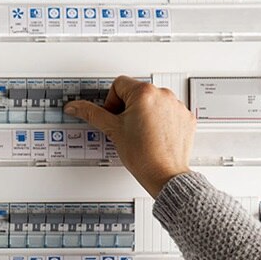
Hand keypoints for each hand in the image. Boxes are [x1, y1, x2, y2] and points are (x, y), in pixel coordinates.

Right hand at [64, 76, 195, 197]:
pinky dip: (161, 120)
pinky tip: (154, 135)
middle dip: (128, 107)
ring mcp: (177, 106)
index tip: (114, 117)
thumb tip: (75, 106)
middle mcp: (163, 95)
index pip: (119, 84)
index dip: (111, 102)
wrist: (165, 175)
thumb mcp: (112, 130)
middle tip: (126, 127)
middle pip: (136, 92)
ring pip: (153, 101)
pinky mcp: (185, 117)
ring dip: (145, 113)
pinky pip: (169, 111)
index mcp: (144, 93)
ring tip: (141, 133)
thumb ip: (91, 113)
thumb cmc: (143, 155)